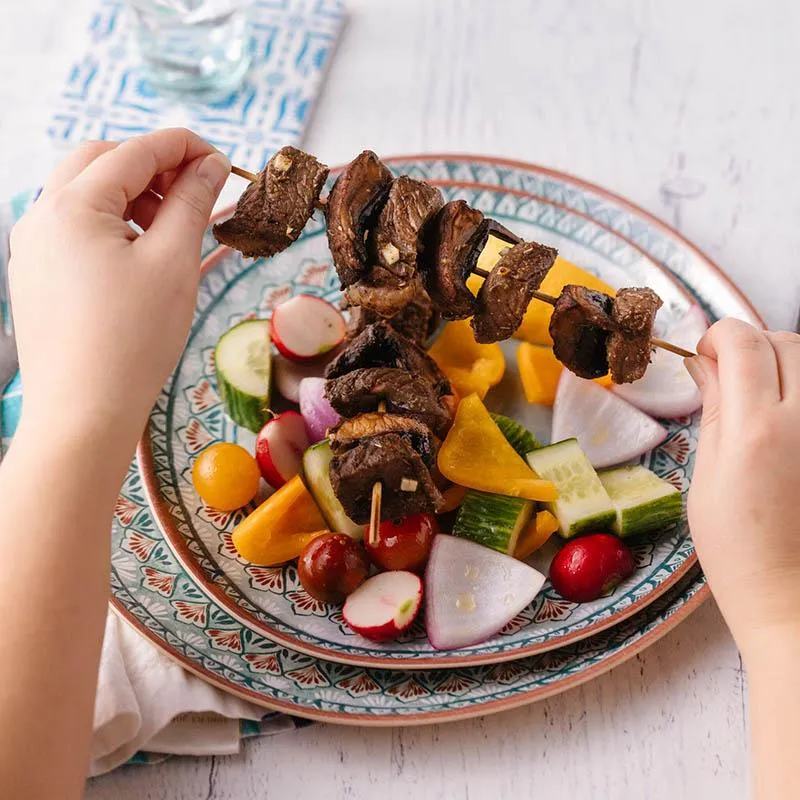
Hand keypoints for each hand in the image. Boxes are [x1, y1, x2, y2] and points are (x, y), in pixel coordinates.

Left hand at [9, 128, 229, 460]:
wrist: (84, 412)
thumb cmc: (133, 340)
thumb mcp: (174, 263)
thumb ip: (191, 203)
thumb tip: (210, 165)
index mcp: (72, 205)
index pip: (134, 151)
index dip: (183, 147)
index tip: (223, 160)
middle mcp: (40, 216)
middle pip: (100, 161)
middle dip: (152, 165)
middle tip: (197, 189)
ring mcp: (31, 247)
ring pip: (83, 193)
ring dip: (130, 194)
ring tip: (171, 227)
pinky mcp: (34, 275)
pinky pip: (72, 228)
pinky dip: (110, 224)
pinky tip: (139, 254)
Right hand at [686, 319, 799, 661]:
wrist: (793, 595)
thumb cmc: (737, 547)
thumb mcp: (707, 475)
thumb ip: (713, 409)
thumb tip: (704, 363)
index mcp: (756, 431)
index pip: (743, 343)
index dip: (719, 335)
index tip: (704, 353)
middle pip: (787, 341)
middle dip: (753, 344)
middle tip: (730, 372)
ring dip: (783, 362)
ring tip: (760, 395)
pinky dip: (799, 391)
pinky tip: (785, 417)